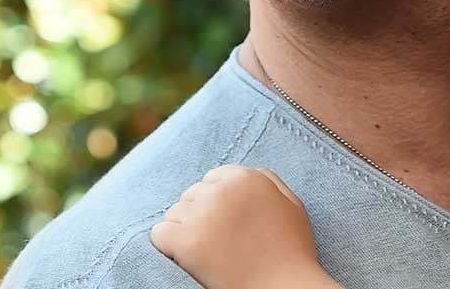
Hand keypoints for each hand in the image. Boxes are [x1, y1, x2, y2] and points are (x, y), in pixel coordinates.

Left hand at [151, 165, 340, 288]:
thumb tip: (244, 172)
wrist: (284, 287)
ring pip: (174, 213)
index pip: (212, 178)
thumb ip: (267, 181)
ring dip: (185, 230)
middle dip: (201, 214)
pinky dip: (168, 245)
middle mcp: (221, 191)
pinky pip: (159, 234)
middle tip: (219, 240)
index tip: (226, 222)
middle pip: (192, 194)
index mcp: (247, 177)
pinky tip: (188, 257)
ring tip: (208, 250)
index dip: (218, 202)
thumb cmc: (291, 250)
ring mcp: (202, 216)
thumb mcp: (291, 204)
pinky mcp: (186, 242)